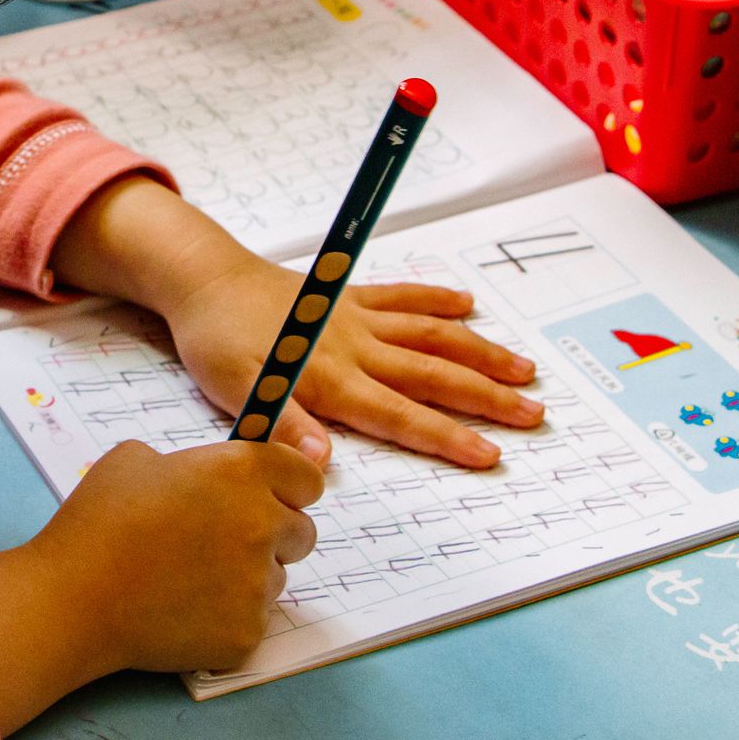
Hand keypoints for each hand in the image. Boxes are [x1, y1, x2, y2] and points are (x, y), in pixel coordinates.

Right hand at [0, 438, 321, 729]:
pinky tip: (184, 611)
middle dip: (273, 534)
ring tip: (191, 579)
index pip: (308, 478)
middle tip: (223, 542)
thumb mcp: (137, 458)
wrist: (74, 598)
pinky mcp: (247, 633)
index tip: (270, 497)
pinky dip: (228, 618)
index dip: (288, 487)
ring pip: (278, 578)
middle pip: (303, 532)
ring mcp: (259, 584)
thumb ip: (191, 463)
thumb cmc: (99, 521)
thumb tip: (206, 480)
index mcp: (242, 471)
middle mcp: (262, 523)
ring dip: (249, 577)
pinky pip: (254, 620)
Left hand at [49, 177, 542, 470]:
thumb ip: (281, 424)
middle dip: (485, 398)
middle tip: (535, 415)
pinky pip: (402, 296)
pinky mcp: (348, 295)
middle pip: (432, 375)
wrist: (204, 279)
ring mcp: (356, 318)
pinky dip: (436, 299)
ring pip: (431, 335)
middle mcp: (354, 348)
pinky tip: (467, 304)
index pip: (399, 416)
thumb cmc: (216, 341)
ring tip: (523, 369)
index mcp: (331, 379)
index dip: (446, 437)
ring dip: (478, 352)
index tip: (490, 455)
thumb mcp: (235, 391)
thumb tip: (320, 460)